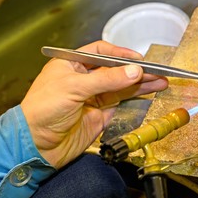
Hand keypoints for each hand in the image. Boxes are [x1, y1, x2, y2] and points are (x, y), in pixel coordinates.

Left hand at [21, 40, 167, 167]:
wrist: (36, 145)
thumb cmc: (43, 110)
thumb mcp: (74, 88)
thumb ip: (106, 79)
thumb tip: (134, 71)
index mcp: (72, 64)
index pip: (100, 51)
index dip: (120, 53)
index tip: (138, 59)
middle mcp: (84, 79)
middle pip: (115, 70)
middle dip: (136, 70)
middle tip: (157, 71)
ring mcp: (94, 97)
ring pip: (122, 87)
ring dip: (141, 84)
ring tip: (161, 81)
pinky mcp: (101, 114)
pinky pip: (121, 102)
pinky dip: (136, 98)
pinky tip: (149, 92)